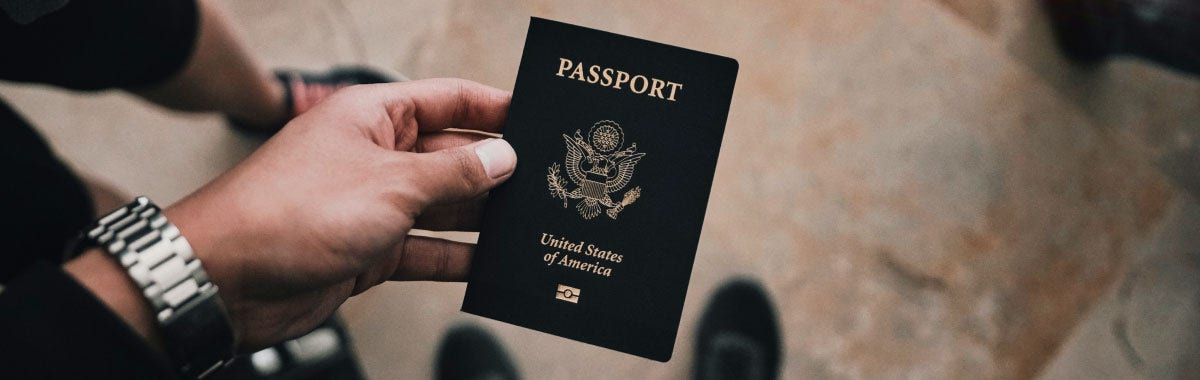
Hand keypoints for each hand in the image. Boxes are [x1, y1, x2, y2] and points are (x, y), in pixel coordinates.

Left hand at [161, 78, 515, 348]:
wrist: (226, 277)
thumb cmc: (291, 211)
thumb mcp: (391, 184)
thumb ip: (454, 173)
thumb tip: (503, 157)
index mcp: (375, 116)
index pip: (449, 100)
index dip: (495, 108)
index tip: (539, 120)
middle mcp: (375, 155)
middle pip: (451, 155)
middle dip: (494, 169)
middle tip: (545, 182)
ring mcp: (372, 204)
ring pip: (442, 206)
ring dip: (480, 217)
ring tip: (528, 226)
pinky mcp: (368, 249)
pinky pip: (425, 250)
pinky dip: (456, 258)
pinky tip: (489, 264)